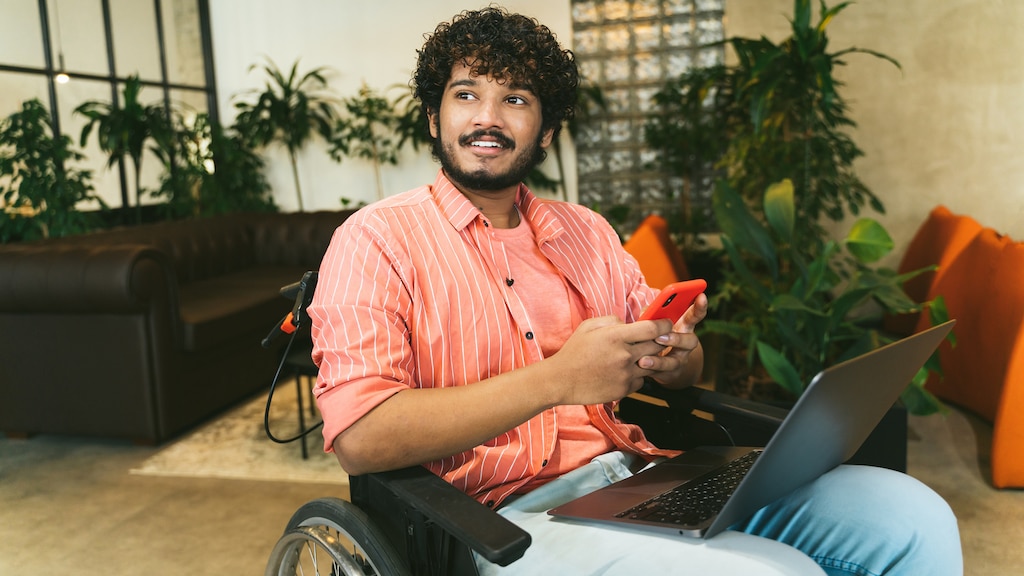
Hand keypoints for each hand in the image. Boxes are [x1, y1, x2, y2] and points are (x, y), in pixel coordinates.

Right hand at [547, 315, 670, 405]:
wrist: (561, 380)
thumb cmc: (574, 352)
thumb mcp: (589, 326)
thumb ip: (613, 320)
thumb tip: (630, 323)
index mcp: (616, 336)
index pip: (653, 329)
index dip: (665, 325)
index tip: (666, 324)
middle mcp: (624, 355)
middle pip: (657, 346)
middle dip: (658, 342)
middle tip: (651, 340)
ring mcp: (625, 374)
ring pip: (652, 365)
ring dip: (648, 360)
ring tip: (633, 357)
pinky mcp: (624, 390)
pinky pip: (641, 380)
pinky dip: (637, 375)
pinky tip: (622, 372)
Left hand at [640, 292, 707, 388]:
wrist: (661, 364)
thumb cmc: (656, 337)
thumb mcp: (655, 323)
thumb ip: (651, 315)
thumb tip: (646, 312)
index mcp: (684, 327)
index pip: (695, 316)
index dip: (700, 307)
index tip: (702, 295)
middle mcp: (686, 344)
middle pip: (691, 341)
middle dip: (677, 338)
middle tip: (661, 336)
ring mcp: (680, 360)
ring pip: (675, 361)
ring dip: (659, 359)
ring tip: (645, 358)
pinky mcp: (671, 373)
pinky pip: (663, 372)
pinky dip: (652, 367)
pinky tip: (641, 363)